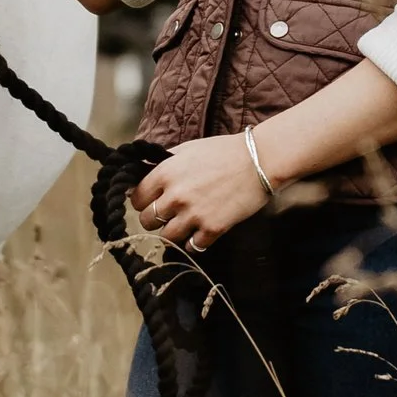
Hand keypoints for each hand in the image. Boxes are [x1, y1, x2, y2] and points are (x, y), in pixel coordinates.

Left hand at [131, 133, 271, 248]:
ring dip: (174, 231)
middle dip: (155, 218)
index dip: (143, 201)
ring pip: (167, 237)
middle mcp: (176, 195)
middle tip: (168, 214)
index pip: (136, 198)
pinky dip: (195, 242)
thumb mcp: (188, 149)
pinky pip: (192, 246)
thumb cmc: (224, 151)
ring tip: (185, 223)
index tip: (151, 201)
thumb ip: (163, 163)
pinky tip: (201, 232)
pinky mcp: (212, 228)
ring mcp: (194, 214)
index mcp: (166, 173)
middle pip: (146, 221)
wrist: (260, 160)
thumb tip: (142, 171)